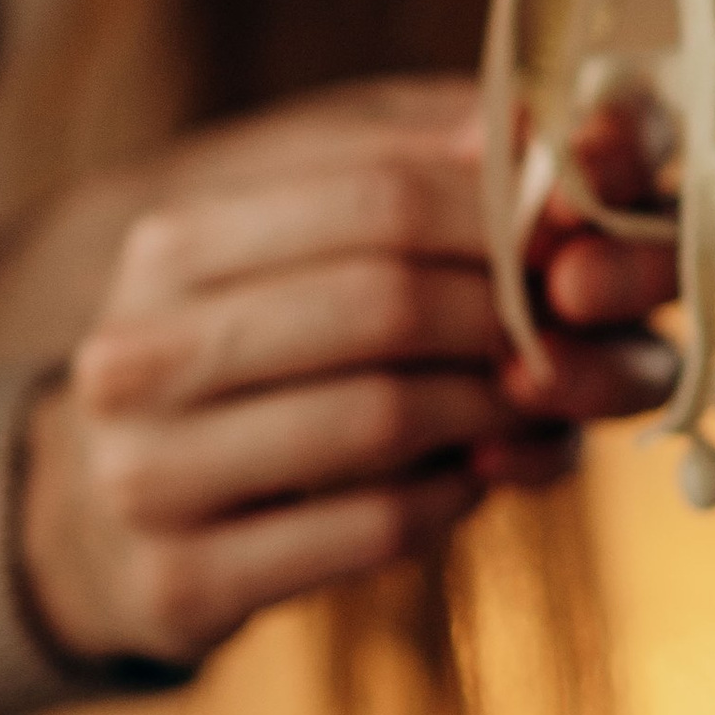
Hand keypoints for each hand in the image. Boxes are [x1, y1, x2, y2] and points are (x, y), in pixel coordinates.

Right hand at [11, 85, 677, 673]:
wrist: (131, 511)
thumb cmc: (272, 346)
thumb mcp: (336, 234)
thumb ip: (443, 168)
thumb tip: (553, 134)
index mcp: (174, 243)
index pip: (380, 192)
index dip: (507, 211)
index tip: (584, 229)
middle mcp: (135, 352)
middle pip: (383, 301)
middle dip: (508, 312)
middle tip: (577, 325)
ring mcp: (145, 473)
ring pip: (382, 416)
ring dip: (494, 406)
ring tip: (534, 397)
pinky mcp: (182, 579)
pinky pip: (374, 524)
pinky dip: (455, 494)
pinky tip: (472, 475)